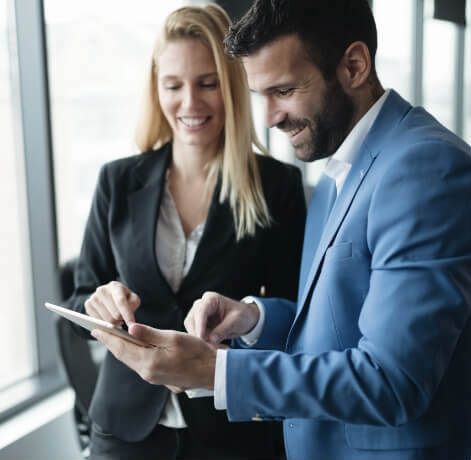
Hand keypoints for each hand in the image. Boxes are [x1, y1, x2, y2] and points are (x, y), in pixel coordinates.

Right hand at [85, 281, 139, 325]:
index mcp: (115, 286)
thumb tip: (126, 317)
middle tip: (122, 319)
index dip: (127, 314)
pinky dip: (104, 323)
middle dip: (121, 320)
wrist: (110, 294)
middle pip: (114, 314)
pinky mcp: (88, 305)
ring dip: (114, 323)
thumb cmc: (124, 297)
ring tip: (116, 319)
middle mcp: (102, 290)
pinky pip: (98, 321)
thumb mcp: (133, 299)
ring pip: (107, 320)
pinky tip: (107, 318)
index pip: (121, 302)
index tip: (132, 325)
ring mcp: (93, 297)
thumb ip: (133, 305)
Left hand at [91, 323, 216, 388]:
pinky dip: (130, 354)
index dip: (108, 337)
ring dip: (119, 348)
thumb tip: (130, 328)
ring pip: (129, 360)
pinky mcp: (157, 376)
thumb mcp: (173, 338)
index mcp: (149, 362)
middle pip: (122, 355)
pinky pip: (137, 364)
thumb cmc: (196, 353)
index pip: (122, 347)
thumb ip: (150, 334)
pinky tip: (130, 347)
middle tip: (98, 332)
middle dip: (110, 343)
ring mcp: (152, 376)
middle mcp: (147, 372)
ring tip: (110, 337)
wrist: (211, 372)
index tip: (96, 329)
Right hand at [184, 291, 259, 343]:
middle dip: (200, 335)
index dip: (200, 325)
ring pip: (192, 330)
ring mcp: (198, 316)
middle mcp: (201, 305)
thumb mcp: (236, 321)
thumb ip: (223, 329)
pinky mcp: (199, 326)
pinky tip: (214, 347)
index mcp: (211, 299)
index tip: (201, 338)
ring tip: (216, 348)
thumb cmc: (242, 315)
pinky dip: (204, 343)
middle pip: (192, 321)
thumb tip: (211, 340)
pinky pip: (196, 336)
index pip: (201, 311)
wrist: (245, 319)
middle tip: (211, 348)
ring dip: (201, 341)